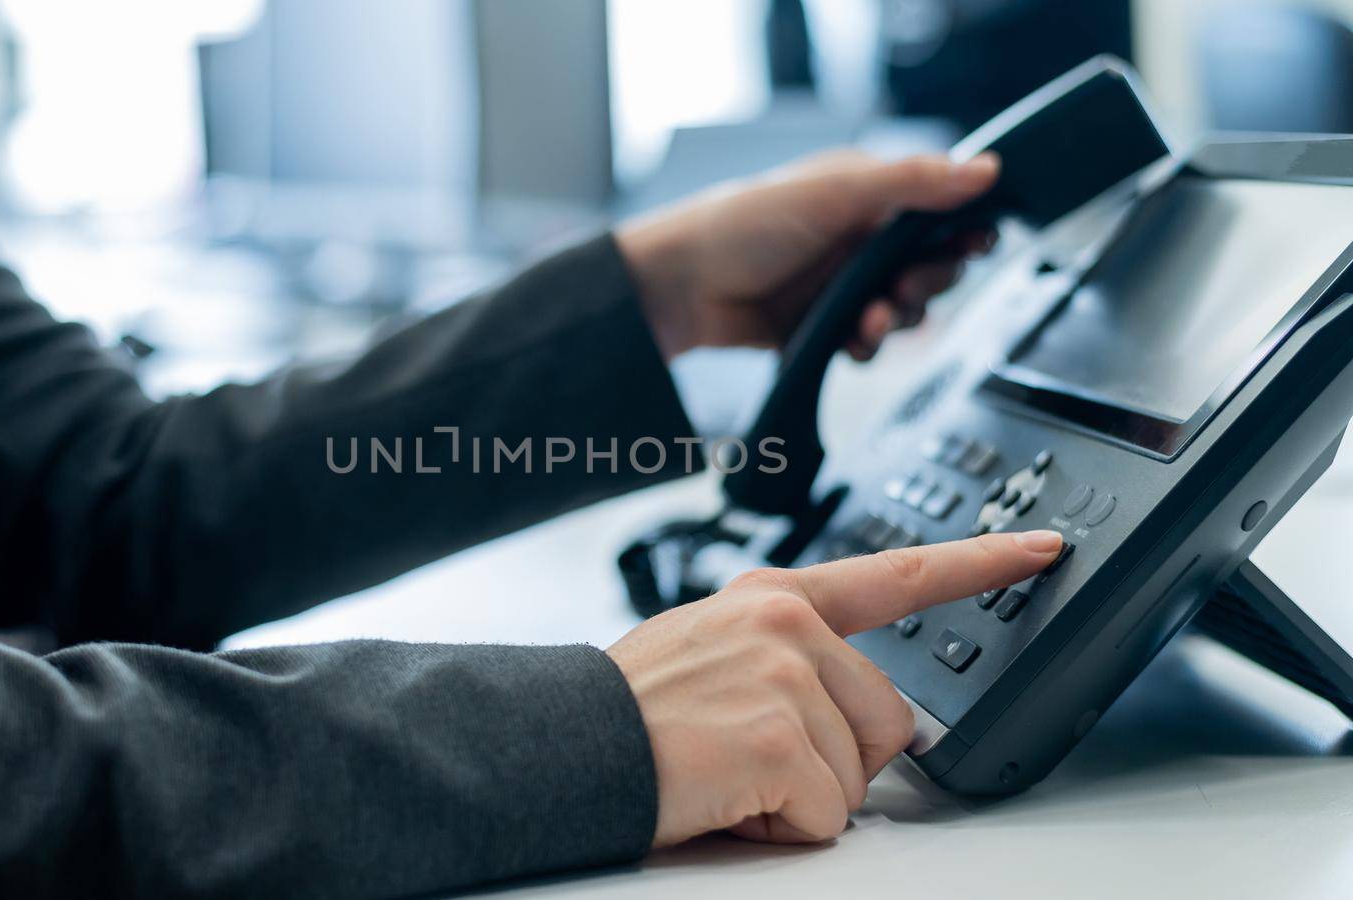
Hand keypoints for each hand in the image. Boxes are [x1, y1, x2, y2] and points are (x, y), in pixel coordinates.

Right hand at [606, 529, 1062, 846]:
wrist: (564, 744)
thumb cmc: (631, 711)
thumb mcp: (712, 650)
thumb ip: (789, 658)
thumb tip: (857, 719)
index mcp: (774, 597)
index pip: (895, 574)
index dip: (977, 563)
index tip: (1039, 548)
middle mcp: (787, 623)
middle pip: (888, 720)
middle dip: (836, 761)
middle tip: (753, 758)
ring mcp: (787, 675)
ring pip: (859, 774)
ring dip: (802, 798)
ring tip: (727, 773)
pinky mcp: (781, 736)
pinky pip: (829, 815)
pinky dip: (781, 826)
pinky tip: (726, 796)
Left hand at [616, 151, 1000, 360]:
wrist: (679, 289)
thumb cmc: (740, 225)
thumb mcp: (835, 191)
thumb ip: (912, 182)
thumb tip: (984, 169)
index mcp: (864, 195)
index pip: (936, 212)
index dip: (961, 231)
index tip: (975, 245)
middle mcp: (855, 240)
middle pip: (927, 268)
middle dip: (928, 283)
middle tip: (907, 287)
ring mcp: (838, 286)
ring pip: (901, 311)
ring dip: (897, 320)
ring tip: (872, 319)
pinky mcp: (820, 327)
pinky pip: (865, 344)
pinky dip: (866, 347)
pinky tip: (852, 342)